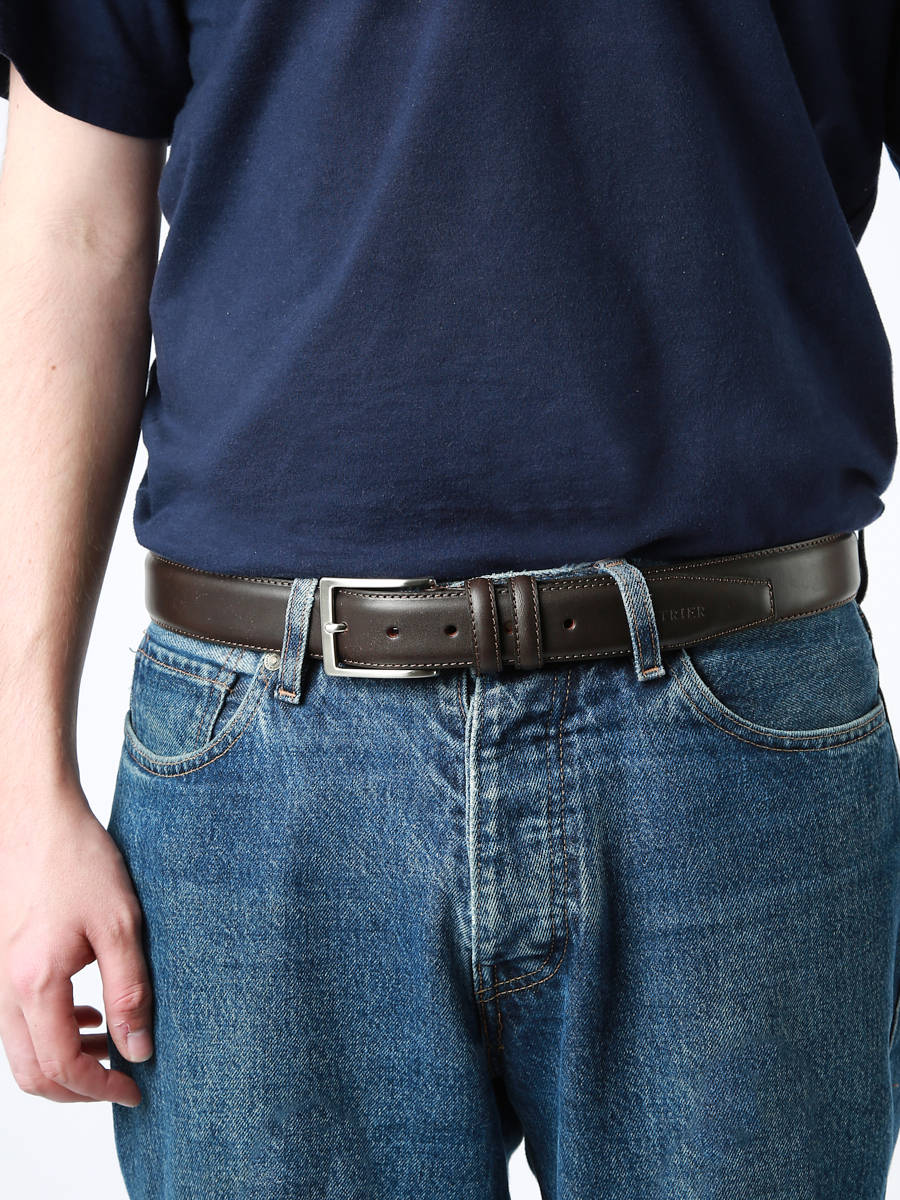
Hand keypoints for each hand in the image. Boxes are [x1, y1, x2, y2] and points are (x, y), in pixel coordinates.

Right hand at [0, 781, 151, 1104]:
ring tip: (112, 1045)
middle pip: (32, 1074)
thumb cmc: (77, 861)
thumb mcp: (120, 925)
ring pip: (22, 1051)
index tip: (136, 1088)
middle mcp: (4, 990)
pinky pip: (17, 1022)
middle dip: (78, 1089)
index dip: (100, 1089)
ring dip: (65, 1061)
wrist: (36, 817)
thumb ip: (130, 991)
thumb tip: (139, 1049)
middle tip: (123, 1079)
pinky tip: (88, 1013)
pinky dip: (51, 1033)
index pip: (61, 1067)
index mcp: (34, 984)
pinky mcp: (2, 963)